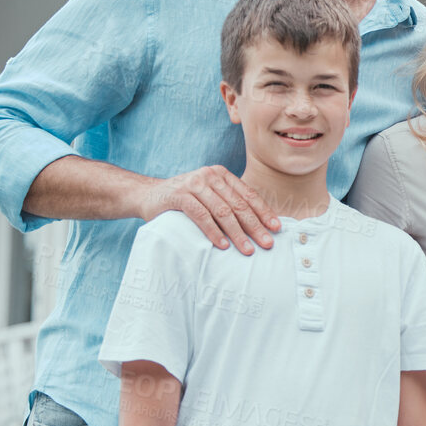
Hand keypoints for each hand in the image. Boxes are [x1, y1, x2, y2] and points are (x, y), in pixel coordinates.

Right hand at [139, 165, 278, 254]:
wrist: (148, 195)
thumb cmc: (185, 199)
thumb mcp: (209, 195)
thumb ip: (229, 202)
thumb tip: (259, 224)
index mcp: (222, 175)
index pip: (248, 195)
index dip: (264, 212)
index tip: (276, 229)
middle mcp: (210, 176)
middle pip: (238, 204)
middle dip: (255, 226)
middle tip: (266, 244)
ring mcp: (194, 184)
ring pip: (222, 211)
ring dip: (237, 233)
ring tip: (247, 250)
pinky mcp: (179, 195)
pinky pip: (201, 215)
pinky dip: (213, 232)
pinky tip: (222, 245)